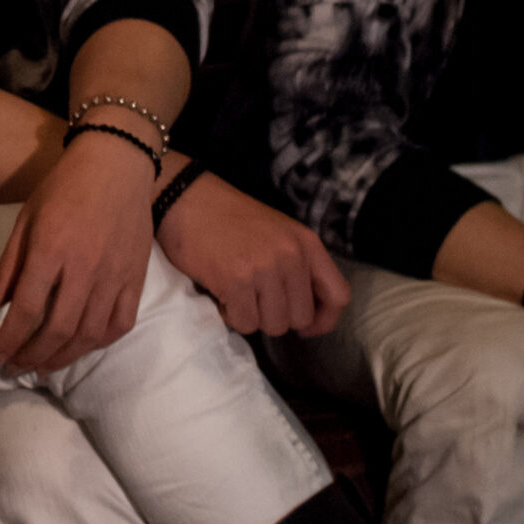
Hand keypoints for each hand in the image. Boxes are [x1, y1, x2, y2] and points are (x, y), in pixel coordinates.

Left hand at [0, 125, 160, 372]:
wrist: (116, 163)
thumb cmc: (64, 186)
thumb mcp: (26, 218)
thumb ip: (10, 264)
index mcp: (51, 250)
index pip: (27, 309)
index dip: (9, 340)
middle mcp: (85, 269)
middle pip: (57, 330)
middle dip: (32, 356)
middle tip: (15, 369)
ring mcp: (115, 276)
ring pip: (89, 334)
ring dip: (63, 357)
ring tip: (43, 367)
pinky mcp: (137, 278)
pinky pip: (120, 323)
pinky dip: (100, 343)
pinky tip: (81, 347)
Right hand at [155, 174, 349, 336]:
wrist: (185, 197)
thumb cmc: (228, 217)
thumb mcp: (277, 233)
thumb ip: (297, 266)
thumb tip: (305, 316)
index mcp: (306, 243)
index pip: (338, 296)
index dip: (324, 320)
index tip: (305, 327)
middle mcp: (291, 256)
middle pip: (300, 318)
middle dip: (276, 316)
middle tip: (253, 298)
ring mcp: (264, 268)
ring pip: (273, 325)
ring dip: (252, 317)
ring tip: (235, 292)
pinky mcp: (236, 280)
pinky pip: (244, 323)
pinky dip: (230, 315)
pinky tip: (221, 294)